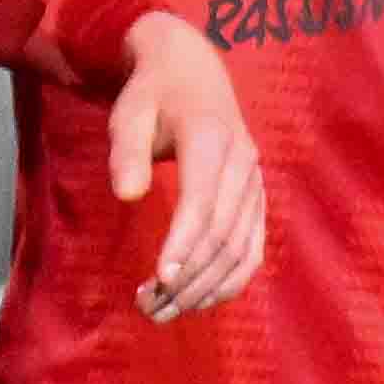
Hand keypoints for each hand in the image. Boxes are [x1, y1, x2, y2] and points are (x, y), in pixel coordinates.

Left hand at [97, 13, 268, 318]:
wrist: (192, 72)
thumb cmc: (152, 95)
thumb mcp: (128, 112)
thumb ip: (127, 151)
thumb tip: (128, 196)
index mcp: (211, 140)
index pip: (202, 203)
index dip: (183, 245)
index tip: (160, 279)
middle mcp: (242, 164)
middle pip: (222, 234)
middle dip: (188, 277)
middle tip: (148, 307)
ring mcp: (254, 184)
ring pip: (241, 248)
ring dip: (207, 288)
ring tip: (165, 312)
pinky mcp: (256, 199)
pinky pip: (253, 248)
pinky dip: (231, 281)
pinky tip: (200, 301)